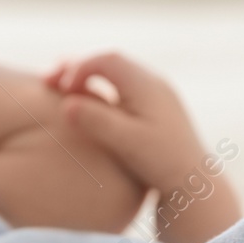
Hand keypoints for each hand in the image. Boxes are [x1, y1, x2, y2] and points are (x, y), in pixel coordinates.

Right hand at [42, 52, 209, 192]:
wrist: (195, 182)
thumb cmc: (161, 163)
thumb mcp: (127, 143)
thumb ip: (97, 121)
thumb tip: (66, 103)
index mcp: (146, 85)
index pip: (106, 60)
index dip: (78, 68)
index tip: (58, 87)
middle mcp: (153, 83)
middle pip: (109, 61)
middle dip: (77, 68)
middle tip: (48, 80)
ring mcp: (155, 94)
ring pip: (115, 73)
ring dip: (87, 77)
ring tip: (59, 87)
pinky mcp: (154, 108)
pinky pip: (122, 87)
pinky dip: (99, 89)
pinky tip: (83, 105)